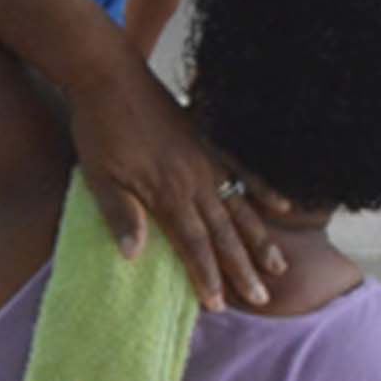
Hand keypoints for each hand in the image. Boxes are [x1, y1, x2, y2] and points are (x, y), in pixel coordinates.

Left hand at [68, 61, 284, 312]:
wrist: (109, 76)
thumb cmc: (98, 129)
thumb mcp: (98, 176)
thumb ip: (120, 215)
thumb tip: (133, 257)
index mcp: (166, 194)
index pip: (192, 245)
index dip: (206, 276)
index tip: (220, 304)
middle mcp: (193, 181)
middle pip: (222, 233)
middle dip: (241, 267)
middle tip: (261, 298)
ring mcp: (205, 158)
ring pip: (239, 206)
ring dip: (258, 238)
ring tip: (277, 265)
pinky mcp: (207, 139)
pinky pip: (243, 168)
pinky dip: (263, 188)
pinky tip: (282, 207)